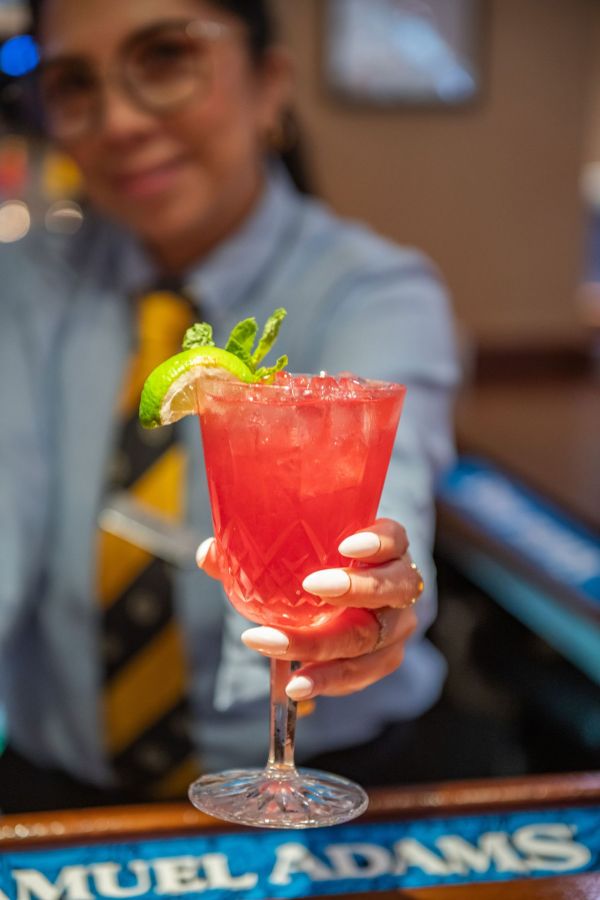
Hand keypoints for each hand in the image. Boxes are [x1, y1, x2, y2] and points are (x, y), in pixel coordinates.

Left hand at [195, 518, 423, 700]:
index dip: (377, 541)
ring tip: (281, 652)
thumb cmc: (318, 564)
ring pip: (374, 638)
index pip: (395, 537)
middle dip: (353, 589)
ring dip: (326, 648)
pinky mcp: (385, 659)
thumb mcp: (295, 550)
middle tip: (311, 588)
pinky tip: (297, 684)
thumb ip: (253, 549)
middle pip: (390, 588)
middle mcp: (400, 585)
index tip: (346, 544)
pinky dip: (329, 680)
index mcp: (386, 547)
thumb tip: (209, 553)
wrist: (344, 599)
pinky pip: (362, 674)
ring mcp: (396, 625)